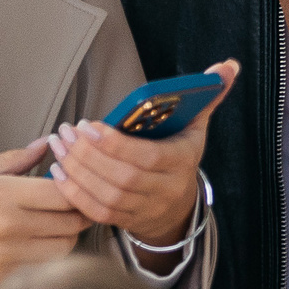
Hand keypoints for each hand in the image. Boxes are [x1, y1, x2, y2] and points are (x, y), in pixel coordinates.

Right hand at [0, 143, 87, 288]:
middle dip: (79, 211)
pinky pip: (42, 268)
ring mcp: (6, 258)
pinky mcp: (1, 280)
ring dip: (68, 236)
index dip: (77, 186)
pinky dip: (48, 256)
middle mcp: (9, 228)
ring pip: (64, 249)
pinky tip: (38, 244)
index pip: (64, 193)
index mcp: (2, 195)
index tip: (74, 180)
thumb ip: (14, 160)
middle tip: (75, 203)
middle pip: (71, 223)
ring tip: (58, 224)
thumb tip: (45, 144)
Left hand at [47, 61, 238, 247]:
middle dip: (90, 155)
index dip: (116, 145)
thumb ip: (209, 95)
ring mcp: (145, 209)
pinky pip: (97, 212)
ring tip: (60, 146)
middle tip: (67, 132)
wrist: (179, 206)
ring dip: (78, 171)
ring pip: (107, 196)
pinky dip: (75, 194)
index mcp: (181, 161)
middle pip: (124, 178)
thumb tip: (229, 66)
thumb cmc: (181, 156)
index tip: (90, 125)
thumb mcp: (196, 125)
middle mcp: (165, 189)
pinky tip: (59, 172)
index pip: (148, 157)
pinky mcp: (126, 221)